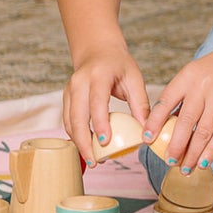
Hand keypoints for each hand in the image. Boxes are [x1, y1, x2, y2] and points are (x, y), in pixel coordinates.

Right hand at [61, 38, 149, 166]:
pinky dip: (75, 135)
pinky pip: (67, 120)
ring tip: (92, 159)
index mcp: (99, 75)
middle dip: (84, 141)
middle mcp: (79, 82)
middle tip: (95, 161)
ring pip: (69, 121)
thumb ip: (140, 104)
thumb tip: (146, 131)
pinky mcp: (66, 97)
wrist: (98, 50)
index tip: (105, 142)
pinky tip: (86, 147)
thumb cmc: (119, 65)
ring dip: (78, 142)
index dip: (100, 123)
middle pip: (77, 115)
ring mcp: (69, 89)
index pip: (97, 101)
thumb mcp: (135, 79)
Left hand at [143, 42, 212, 175]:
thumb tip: (164, 124)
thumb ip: (182, 94)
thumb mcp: (196, 72)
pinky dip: (211, 151)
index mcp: (188, 76)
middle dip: (175, 145)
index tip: (147, 138)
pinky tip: (203, 162)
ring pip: (203, 132)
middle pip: (185, 122)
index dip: (154, 122)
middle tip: (168, 161)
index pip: (166, 101)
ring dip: (192, 154)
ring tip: (185, 168)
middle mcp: (203, 87)